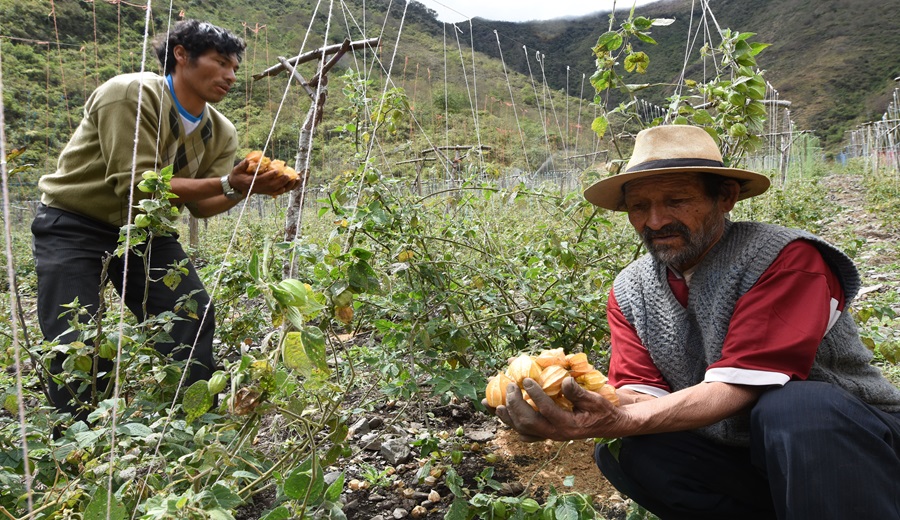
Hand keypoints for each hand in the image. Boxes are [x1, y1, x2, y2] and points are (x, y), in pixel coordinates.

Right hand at [229, 160, 300, 196]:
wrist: (237, 188)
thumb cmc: (237, 176)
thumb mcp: (236, 169)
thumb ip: (242, 165)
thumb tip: (248, 160)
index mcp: (251, 182)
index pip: (262, 179)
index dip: (269, 176)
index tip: (277, 171)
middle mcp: (258, 188)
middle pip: (271, 186)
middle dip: (280, 181)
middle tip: (288, 175)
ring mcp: (263, 191)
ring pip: (276, 190)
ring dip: (285, 185)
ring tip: (293, 180)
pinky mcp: (266, 192)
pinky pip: (276, 192)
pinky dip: (284, 189)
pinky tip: (291, 185)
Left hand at [493, 377, 622, 441]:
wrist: (608, 426)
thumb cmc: (602, 411)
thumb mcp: (596, 400)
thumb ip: (579, 393)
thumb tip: (564, 381)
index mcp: (568, 425)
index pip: (547, 410)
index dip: (535, 394)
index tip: (526, 379)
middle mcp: (556, 434)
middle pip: (528, 422)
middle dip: (515, 404)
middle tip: (510, 385)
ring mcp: (549, 436)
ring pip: (522, 430)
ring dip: (507, 417)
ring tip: (496, 403)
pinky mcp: (545, 434)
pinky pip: (524, 432)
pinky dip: (511, 423)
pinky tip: (503, 413)